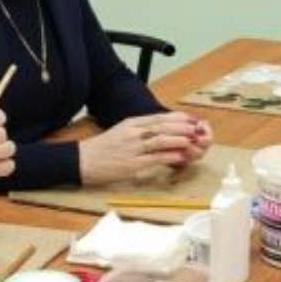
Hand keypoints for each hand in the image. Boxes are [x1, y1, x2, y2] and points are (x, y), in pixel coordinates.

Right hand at [79, 112, 206, 183]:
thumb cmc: (103, 148)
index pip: (158, 117)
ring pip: (160, 140)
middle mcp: (133, 133)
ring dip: (179, 139)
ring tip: (193, 140)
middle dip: (182, 127)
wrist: (83, 161)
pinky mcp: (132, 164)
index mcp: (131, 123)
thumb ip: (140, 129)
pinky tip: (181, 156)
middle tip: (197, 128)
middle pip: (162, 126)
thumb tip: (161, 129)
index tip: (191, 118)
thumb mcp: (121, 131)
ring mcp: (133, 148)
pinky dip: (170, 156)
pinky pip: (155, 158)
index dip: (177, 117)